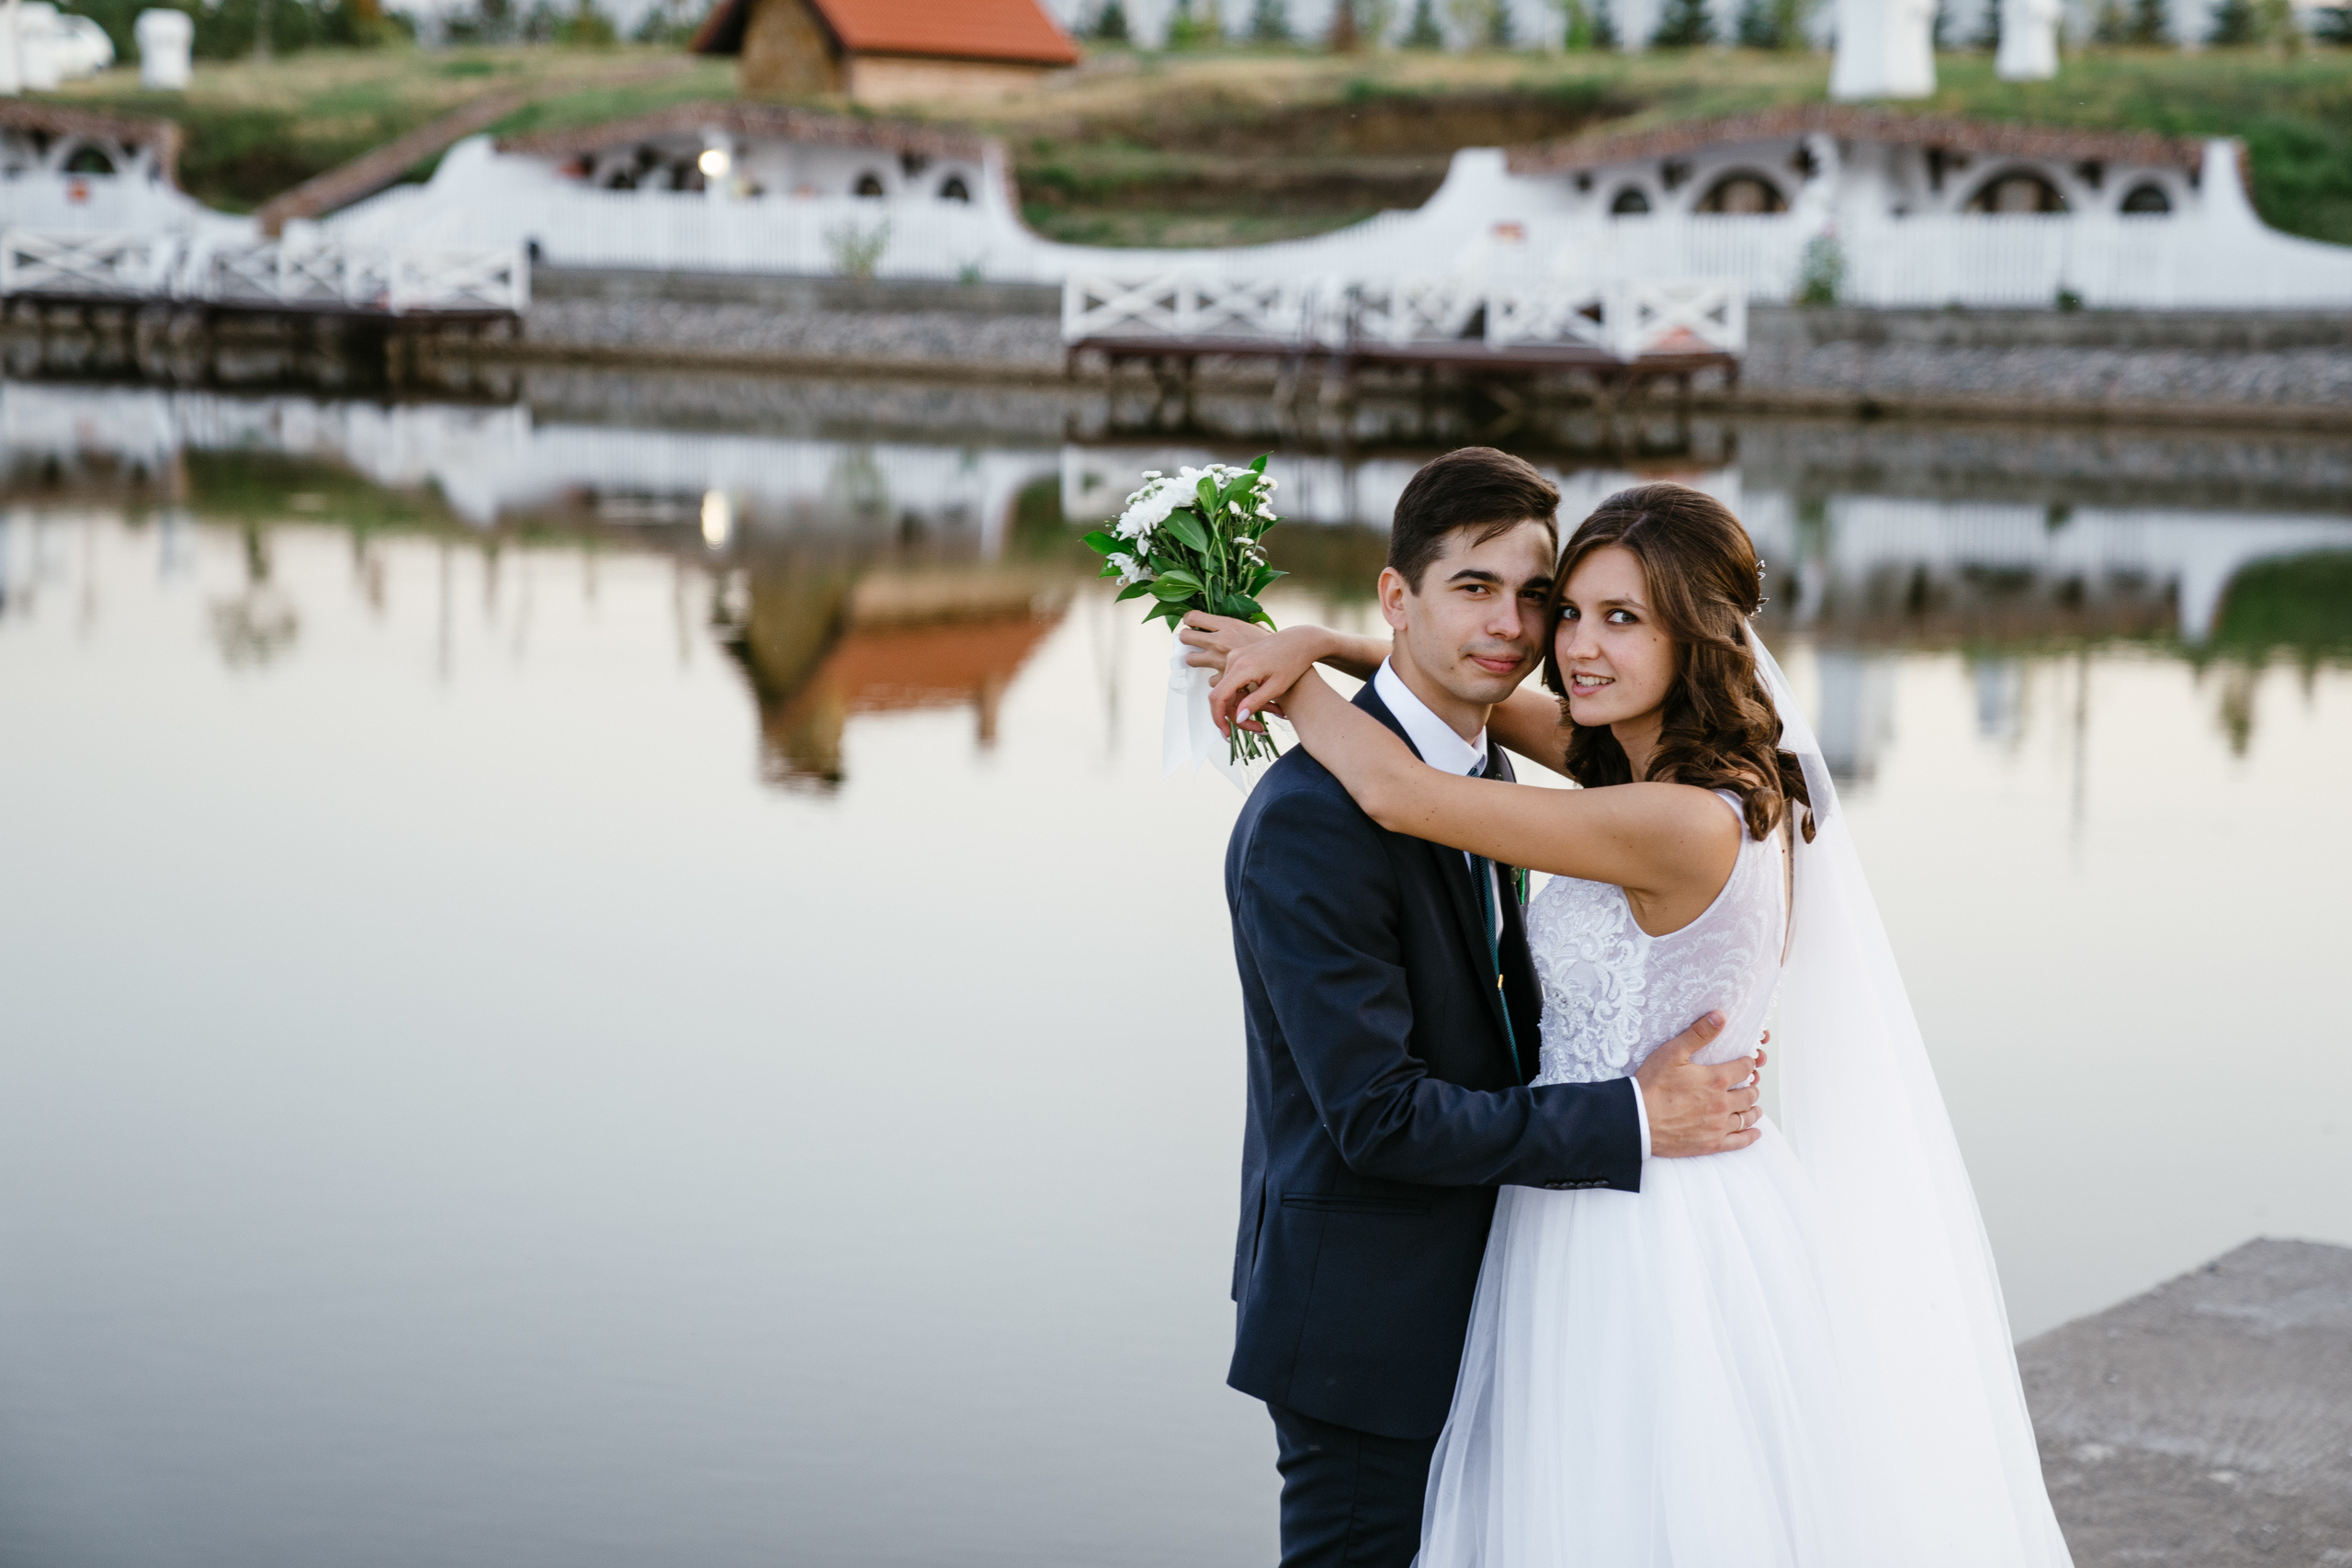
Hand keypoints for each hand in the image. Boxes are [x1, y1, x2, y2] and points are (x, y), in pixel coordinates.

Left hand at [1175, 612, 1267, 680]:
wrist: (1291, 657)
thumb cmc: (1273, 644)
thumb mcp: (1252, 628)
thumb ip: (1233, 627)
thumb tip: (1221, 625)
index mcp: (1227, 625)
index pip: (1193, 618)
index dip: (1189, 620)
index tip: (1190, 623)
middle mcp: (1220, 640)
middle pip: (1186, 637)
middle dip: (1186, 639)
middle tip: (1191, 641)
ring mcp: (1219, 660)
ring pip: (1191, 659)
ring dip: (1196, 659)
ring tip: (1205, 658)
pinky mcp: (1224, 677)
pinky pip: (1209, 679)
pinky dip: (1216, 679)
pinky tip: (1224, 676)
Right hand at [1207, 624, 1334, 735]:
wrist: (1301, 640)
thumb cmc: (1293, 661)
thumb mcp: (1277, 687)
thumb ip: (1255, 703)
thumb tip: (1238, 718)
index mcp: (1241, 667)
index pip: (1218, 698)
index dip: (1219, 719)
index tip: (1227, 734)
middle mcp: (1234, 660)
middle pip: (1223, 697)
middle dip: (1236, 717)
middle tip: (1258, 729)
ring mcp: (1235, 657)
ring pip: (1228, 692)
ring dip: (1242, 708)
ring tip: (1266, 718)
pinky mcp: (1239, 658)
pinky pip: (1234, 683)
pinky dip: (1244, 696)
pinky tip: (1262, 703)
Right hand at [1634, 1011, 1766, 1157]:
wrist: (1637, 1120)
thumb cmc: (1651, 1086)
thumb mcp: (1672, 1052)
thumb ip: (1698, 1034)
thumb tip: (1720, 1016)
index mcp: (1716, 1080)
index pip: (1745, 1068)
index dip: (1749, 1062)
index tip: (1750, 1061)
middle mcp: (1722, 1103)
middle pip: (1749, 1093)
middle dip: (1752, 1086)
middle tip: (1750, 1083)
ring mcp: (1718, 1125)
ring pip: (1746, 1117)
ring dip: (1753, 1109)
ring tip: (1754, 1106)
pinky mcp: (1711, 1143)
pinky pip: (1739, 1141)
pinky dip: (1750, 1135)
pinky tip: (1755, 1132)